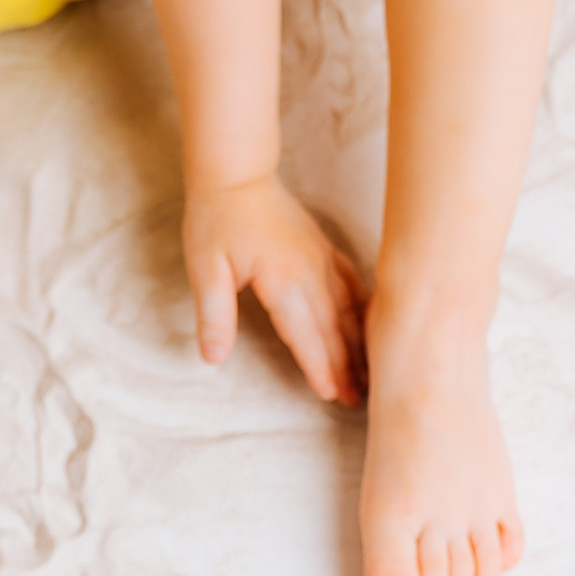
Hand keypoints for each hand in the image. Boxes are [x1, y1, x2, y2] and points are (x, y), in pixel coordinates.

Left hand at [183, 175, 364, 404]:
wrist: (236, 174)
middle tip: (358, 401)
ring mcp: (322, 259)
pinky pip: (351, 284)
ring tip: (370, 374)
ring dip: (359, 343)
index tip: (332, 395)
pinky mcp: (323, 250)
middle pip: (333, 329)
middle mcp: (311, 272)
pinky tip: (369, 325)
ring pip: (348, 310)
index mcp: (283, 280)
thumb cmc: (216, 221)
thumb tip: (213, 357)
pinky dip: (362, 308)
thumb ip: (214, 315)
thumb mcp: (205, 269)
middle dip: (346, 366)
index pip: (305, 334)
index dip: (318, 366)